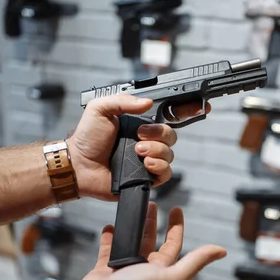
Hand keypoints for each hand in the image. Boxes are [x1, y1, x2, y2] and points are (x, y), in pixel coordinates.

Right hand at [35, 203, 225, 279]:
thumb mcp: (172, 275)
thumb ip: (195, 262)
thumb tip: (221, 250)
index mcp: (161, 270)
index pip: (172, 243)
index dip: (175, 227)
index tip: (176, 209)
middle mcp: (143, 269)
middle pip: (150, 240)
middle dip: (152, 222)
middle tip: (151, 204)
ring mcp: (123, 269)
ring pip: (129, 243)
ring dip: (131, 227)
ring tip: (131, 211)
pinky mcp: (104, 271)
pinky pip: (107, 250)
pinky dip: (109, 238)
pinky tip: (110, 227)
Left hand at [67, 95, 210, 200]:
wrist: (79, 165)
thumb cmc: (87, 138)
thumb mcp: (101, 109)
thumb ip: (123, 101)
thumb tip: (147, 102)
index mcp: (139, 123)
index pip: (168, 115)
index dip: (186, 110)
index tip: (201, 106)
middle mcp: (147, 140)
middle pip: (172, 135)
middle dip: (160, 134)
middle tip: (140, 136)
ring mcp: (147, 159)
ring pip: (170, 154)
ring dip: (156, 151)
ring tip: (137, 152)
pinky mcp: (146, 177)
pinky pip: (166, 173)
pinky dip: (159, 168)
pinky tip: (145, 165)